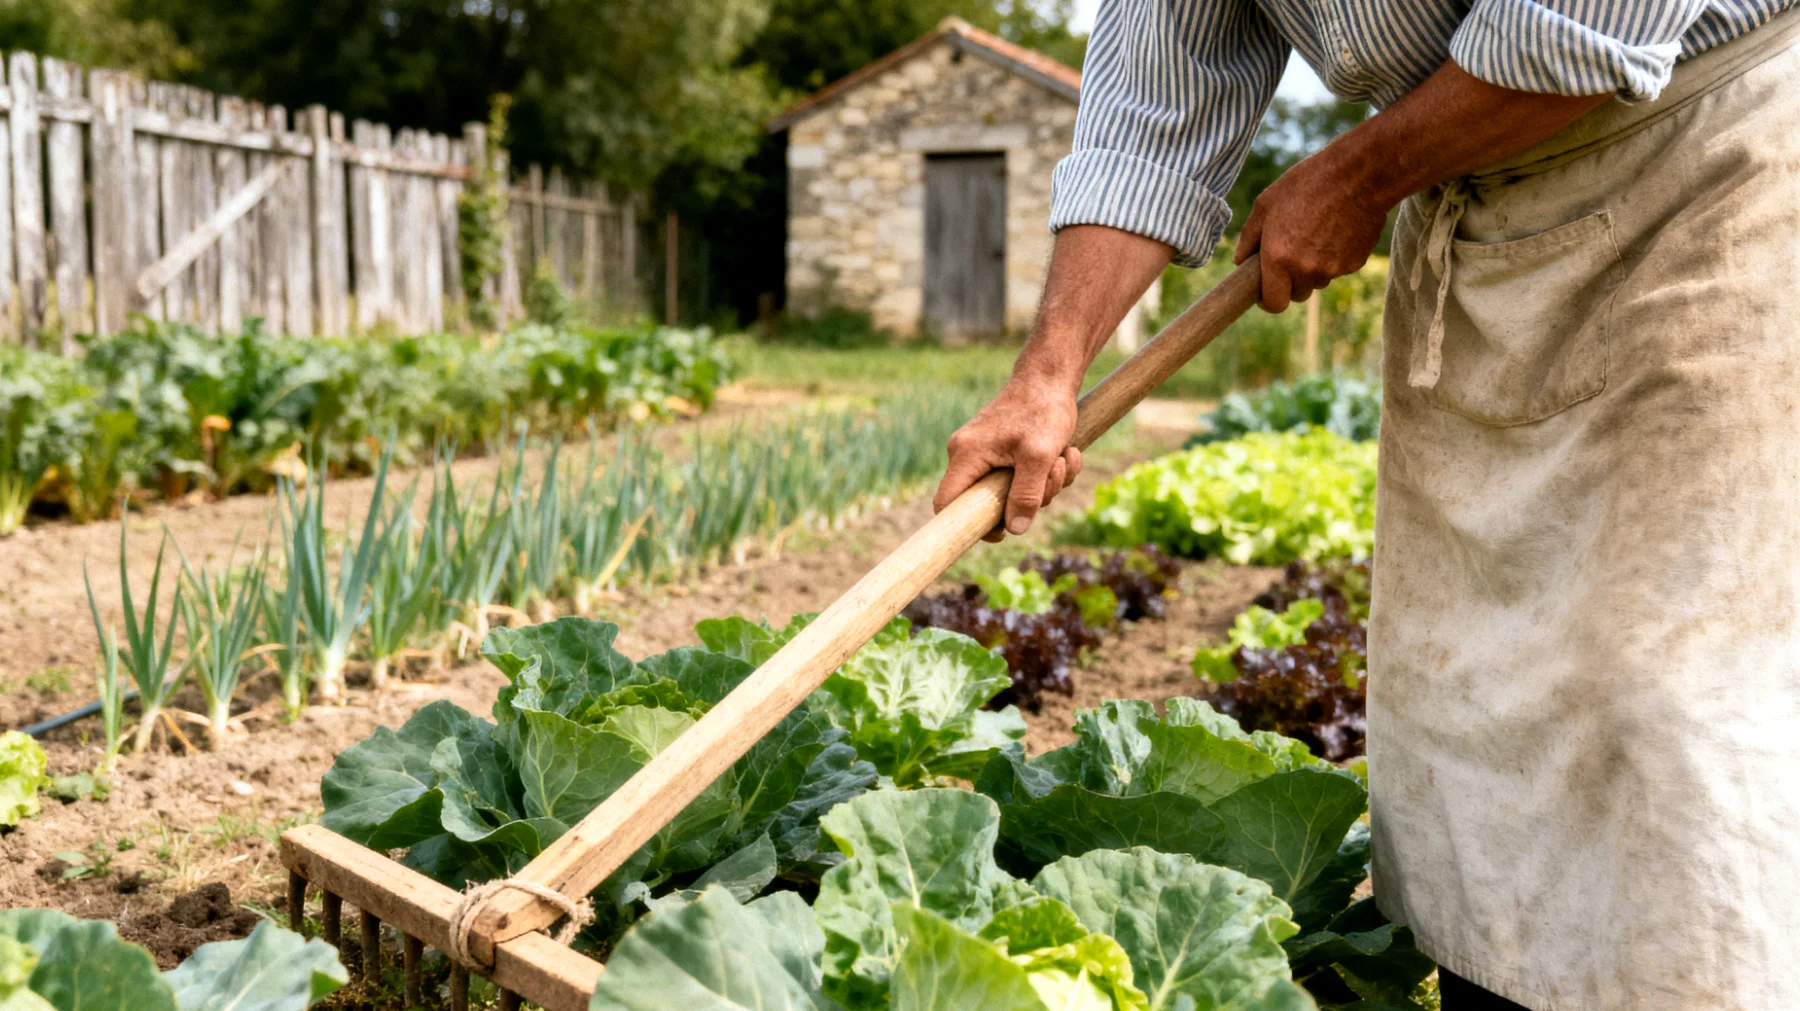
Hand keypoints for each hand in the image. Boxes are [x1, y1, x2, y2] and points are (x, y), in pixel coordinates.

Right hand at [935, 378, 1082, 540]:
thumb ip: (1027, 495)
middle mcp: (969, 456)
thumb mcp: (1039, 456)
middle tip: (1051, 478)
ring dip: (1045, 484)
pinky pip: (1022, 478)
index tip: (1001, 532)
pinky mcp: (1004, 451)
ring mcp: (987, 454)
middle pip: (988, 503)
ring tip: (1062, 457)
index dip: (969, 526)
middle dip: (1028, 499)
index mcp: (966, 456)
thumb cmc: (1042, 409)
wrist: (1051, 377)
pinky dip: (1047, 473)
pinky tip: (1064, 453)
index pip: (947, 504)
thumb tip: (1015, 529)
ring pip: (1011, 492)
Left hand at [1233, 146, 1387, 312]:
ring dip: (1313, 270)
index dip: (1267, 300)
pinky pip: (1338, 270)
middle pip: (1296, 294)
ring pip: (1317, 282)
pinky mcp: (1355, 264)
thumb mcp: (1266, 204)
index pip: (1273, 304)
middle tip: (1290, 254)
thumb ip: (1249, 238)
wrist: (1359, 175)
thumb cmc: (1307, 184)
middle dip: (1290, 281)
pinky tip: (1335, 231)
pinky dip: (1334, 258)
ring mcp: (1332, 269)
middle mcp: (1305, 269)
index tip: (1265, 290)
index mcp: (1278, 257)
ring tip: (1315, 235)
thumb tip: (1240, 261)